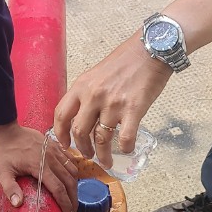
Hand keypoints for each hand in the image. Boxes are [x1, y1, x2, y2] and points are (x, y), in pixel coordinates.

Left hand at [0, 121, 79, 211]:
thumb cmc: (3, 152)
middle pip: (69, 181)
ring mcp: (54, 150)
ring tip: (72, 199)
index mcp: (39, 166)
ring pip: (72, 170)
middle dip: (73, 199)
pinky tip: (71, 180)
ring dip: (75, 186)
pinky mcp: (55, 145)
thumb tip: (18, 204)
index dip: (65, 204)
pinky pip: (70, 159)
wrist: (6, 129)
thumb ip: (10, 188)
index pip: (58, 188)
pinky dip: (73, 171)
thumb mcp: (2, 171)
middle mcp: (51, 158)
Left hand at [52, 33, 169, 164]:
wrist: (150, 50)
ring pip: (101, 139)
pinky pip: (125, 138)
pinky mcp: (133, 110)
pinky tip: (127, 150)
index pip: (61, 114)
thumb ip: (88, 93)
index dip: (60, 134)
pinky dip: (125, 148)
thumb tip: (84, 117)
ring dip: (103, 155)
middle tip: (88, 155)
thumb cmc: (125, 61)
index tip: (65, 144)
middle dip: (82, 149)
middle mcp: (93, 96)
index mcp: (81, 86)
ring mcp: (113, 104)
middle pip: (79, 132)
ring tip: (106, 161)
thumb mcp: (96, 74)